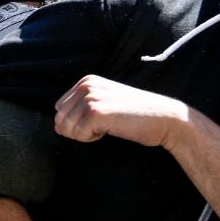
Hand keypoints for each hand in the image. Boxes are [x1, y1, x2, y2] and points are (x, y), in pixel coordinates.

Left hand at [54, 74, 186, 147]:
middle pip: (60, 119)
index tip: (100, 120)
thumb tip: (55, 125)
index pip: (59, 109)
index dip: (76, 122)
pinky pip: (78, 135)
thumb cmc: (136, 115)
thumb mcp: (105, 102)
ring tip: (108, 126)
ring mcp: (90, 97)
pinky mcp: (96, 112)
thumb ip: (81, 107)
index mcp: (86, 81)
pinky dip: (92, 139)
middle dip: (77, 130)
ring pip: (67, 128)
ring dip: (85, 135)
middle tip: (102, 127)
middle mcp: (86, 85)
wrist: (164, 119)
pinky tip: (111, 130)